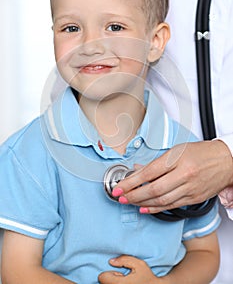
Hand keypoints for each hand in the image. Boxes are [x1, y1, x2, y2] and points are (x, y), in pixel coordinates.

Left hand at [98, 255, 161, 283]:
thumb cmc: (147, 276)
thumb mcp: (139, 264)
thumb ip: (124, 260)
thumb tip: (111, 261)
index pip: (102, 277)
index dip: (109, 273)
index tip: (118, 273)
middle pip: (103, 283)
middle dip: (111, 278)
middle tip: (122, 277)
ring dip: (113, 283)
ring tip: (124, 282)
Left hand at [112, 140, 232, 212]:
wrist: (226, 161)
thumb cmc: (201, 152)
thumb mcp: (177, 150)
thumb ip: (157, 162)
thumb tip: (138, 170)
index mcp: (178, 159)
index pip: (148, 173)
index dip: (131, 182)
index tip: (119, 187)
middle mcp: (184, 175)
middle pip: (153, 189)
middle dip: (133, 195)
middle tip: (120, 197)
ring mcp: (189, 189)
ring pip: (161, 201)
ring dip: (142, 203)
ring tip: (129, 202)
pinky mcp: (193, 199)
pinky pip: (171, 206)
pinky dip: (156, 209)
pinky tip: (145, 209)